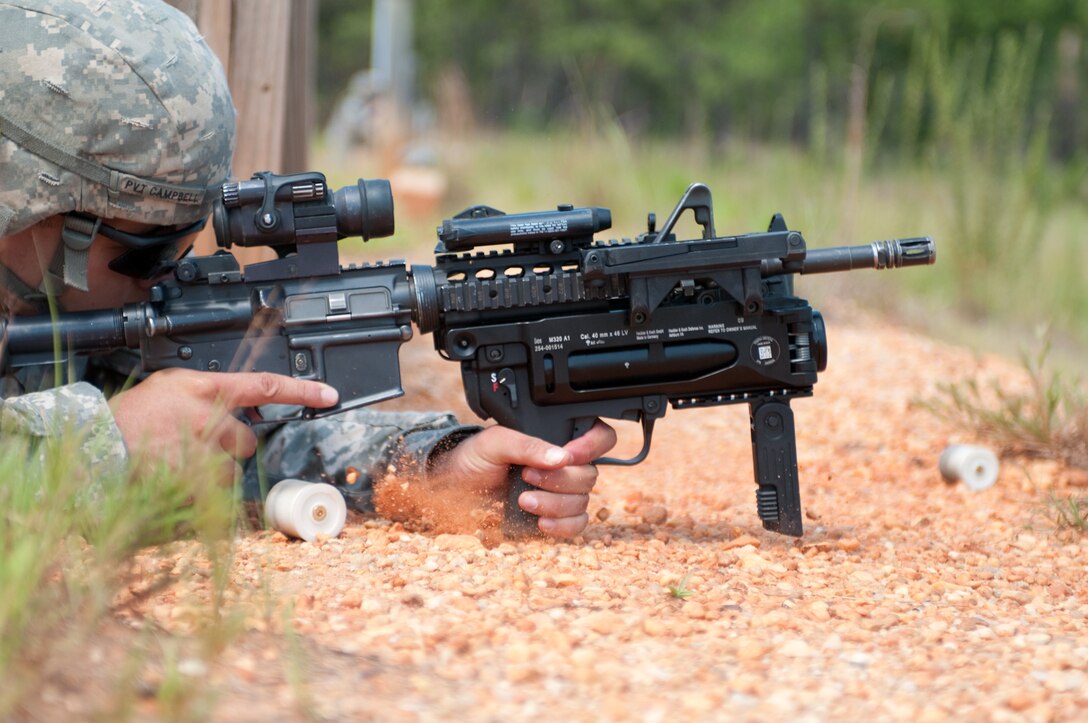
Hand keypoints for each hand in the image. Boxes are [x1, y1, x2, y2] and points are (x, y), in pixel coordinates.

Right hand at [110, 369, 338, 482]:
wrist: (95, 449)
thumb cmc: (126, 417)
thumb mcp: (168, 387)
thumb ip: (206, 393)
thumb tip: (234, 404)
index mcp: (206, 389)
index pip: (266, 385)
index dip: (302, 391)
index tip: (328, 395)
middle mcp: (211, 418)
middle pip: (246, 440)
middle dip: (228, 447)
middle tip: (195, 446)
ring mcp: (205, 452)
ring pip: (229, 469)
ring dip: (211, 471)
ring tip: (176, 463)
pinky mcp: (196, 482)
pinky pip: (212, 491)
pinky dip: (196, 490)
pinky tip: (171, 480)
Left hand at [433, 420, 617, 537]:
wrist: (457, 489)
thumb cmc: (477, 458)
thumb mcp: (495, 442)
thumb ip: (527, 445)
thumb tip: (561, 457)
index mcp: (559, 438)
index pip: (599, 437)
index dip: (592, 446)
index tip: (568, 455)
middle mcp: (567, 465)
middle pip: (590, 474)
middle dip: (560, 480)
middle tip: (527, 475)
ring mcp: (564, 492)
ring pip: (583, 502)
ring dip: (554, 504)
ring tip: (524, 500)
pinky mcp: (557, 517)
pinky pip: (577, 525)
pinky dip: (562, 526)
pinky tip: (540, 523)